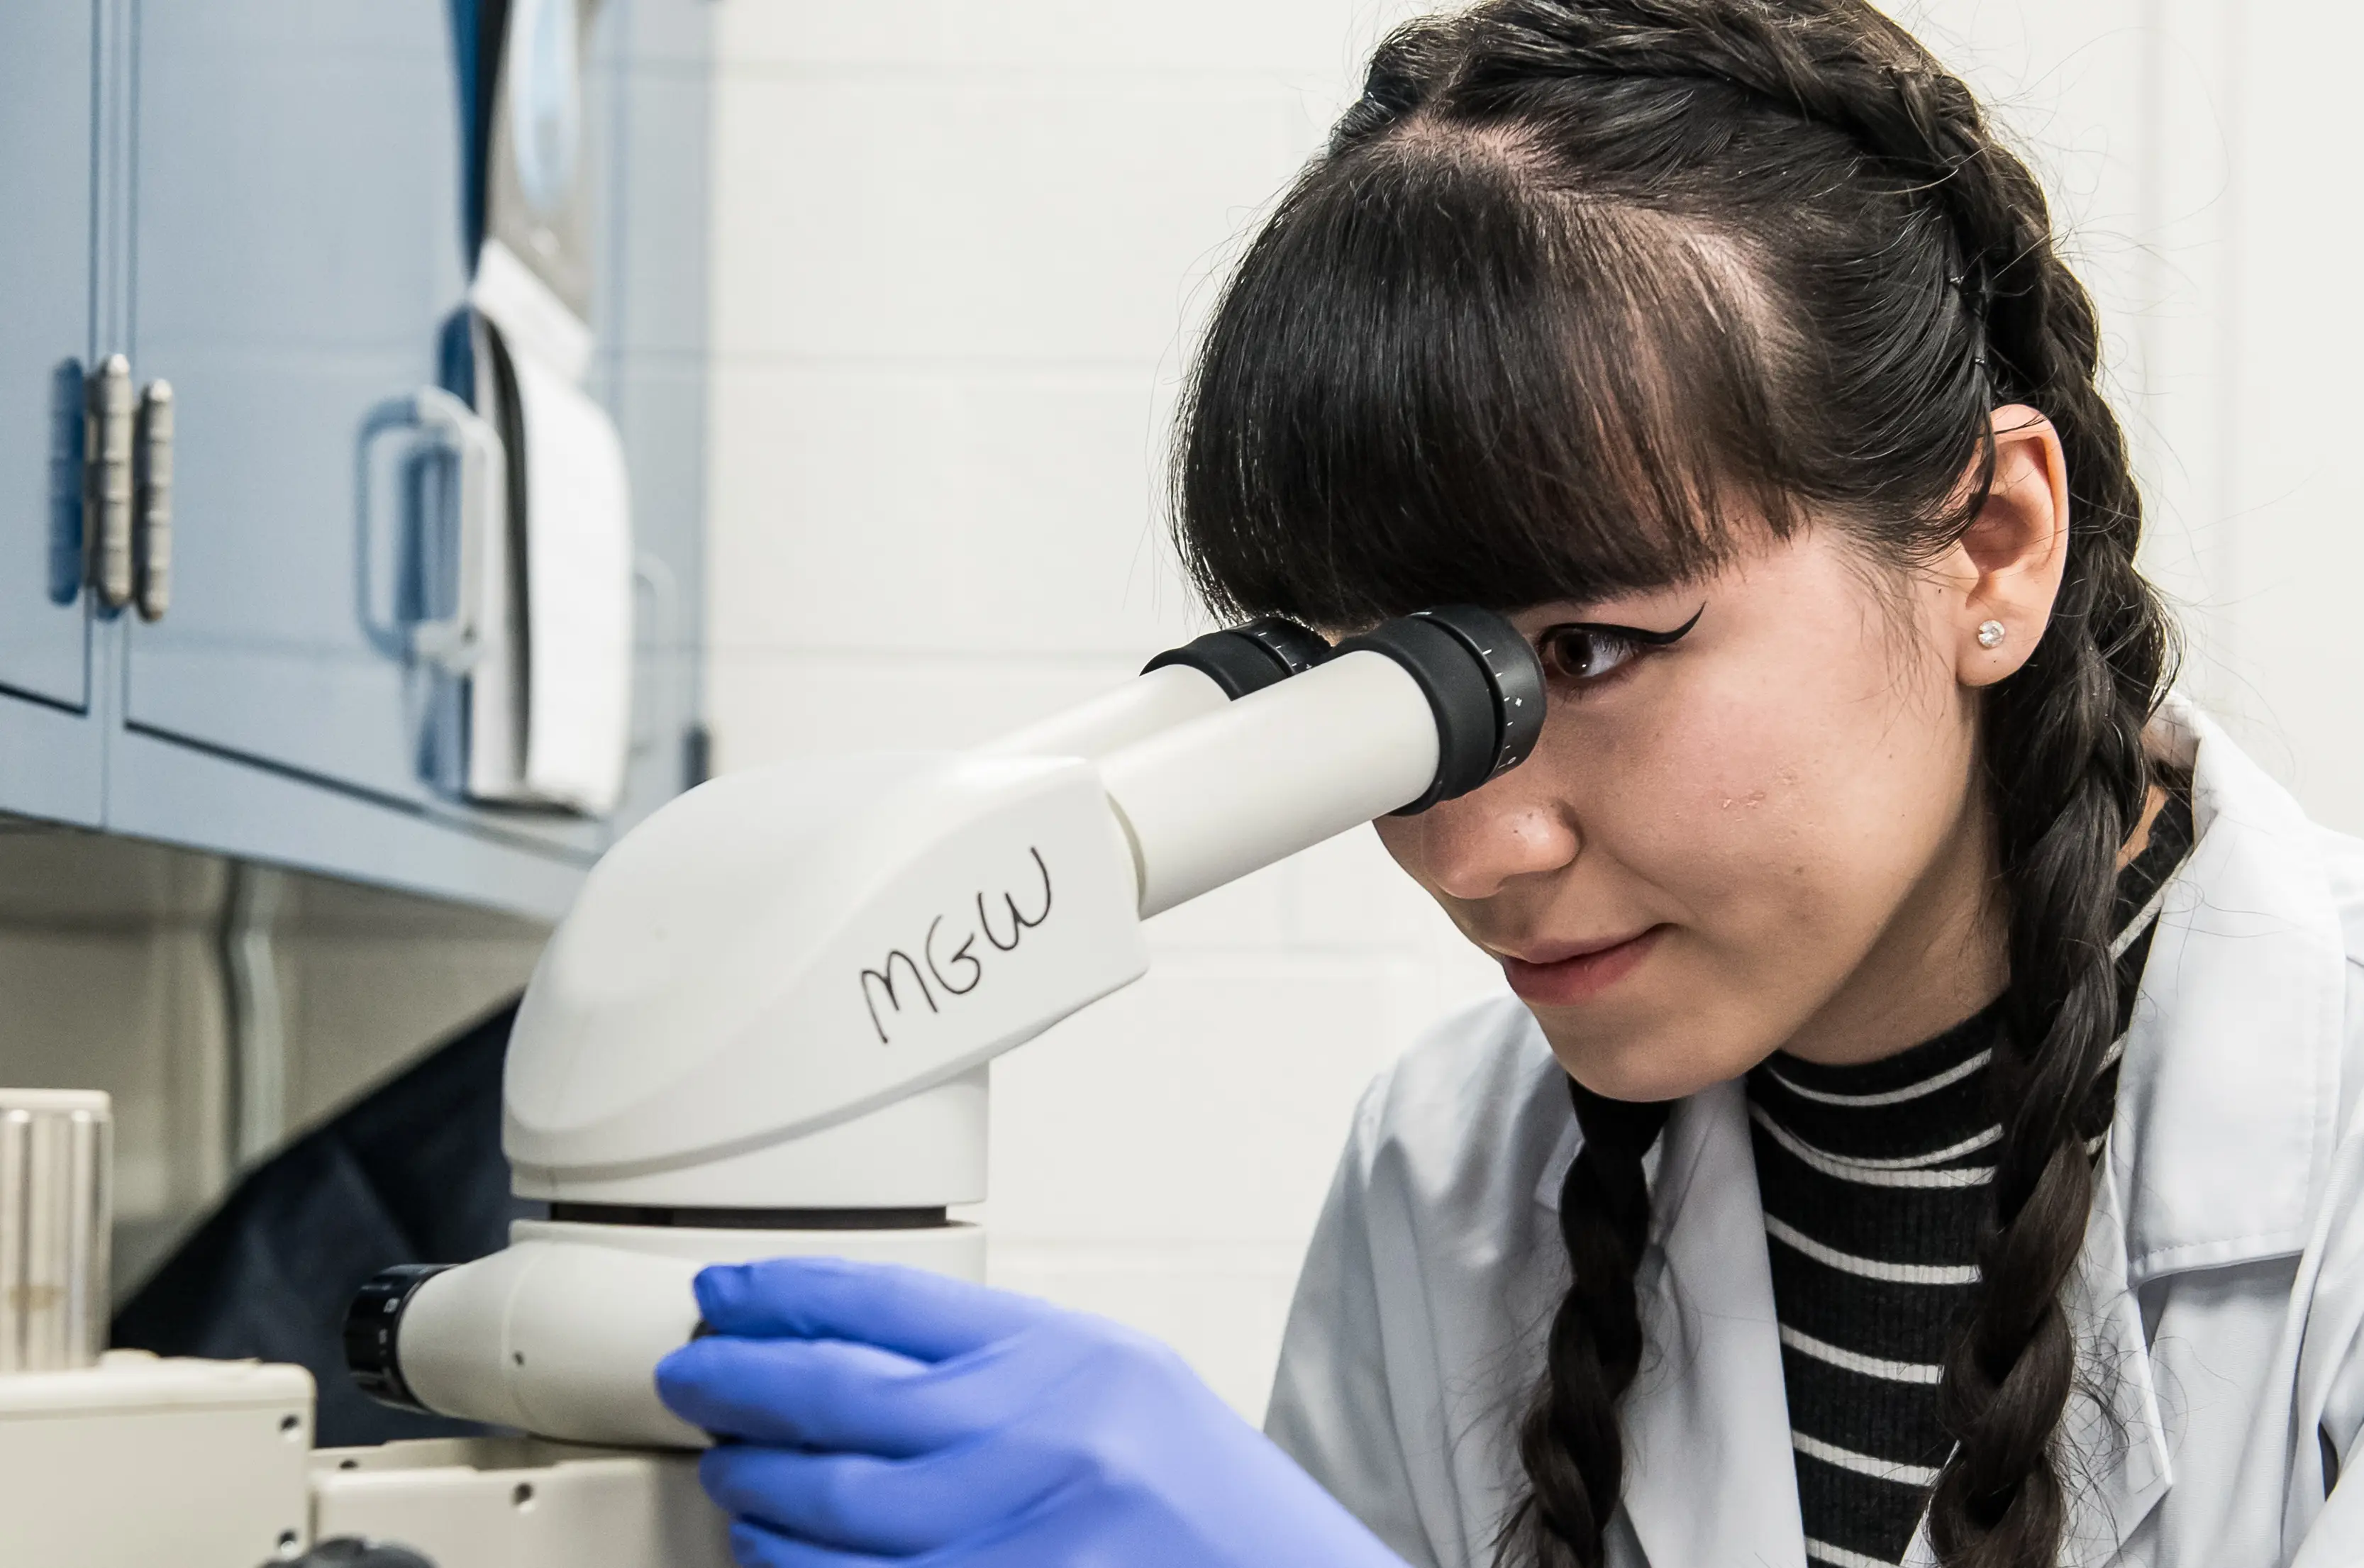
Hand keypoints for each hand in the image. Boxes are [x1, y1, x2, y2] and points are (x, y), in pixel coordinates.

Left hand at [655, 1257, 1408, 1567]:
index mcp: (1068, 1360)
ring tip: (727, 1468)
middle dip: (739, 1386)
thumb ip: (1002, 1362)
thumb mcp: (1118, 1383)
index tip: (724, 1293)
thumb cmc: (1207, 1493)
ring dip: (756, 1488)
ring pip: (832, 1508)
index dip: (787, 1293)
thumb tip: (855, 1349)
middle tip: (690, 1378)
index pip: (892, 1304)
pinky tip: (772, 1550)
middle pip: (839, 1399)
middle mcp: (1039, 1439)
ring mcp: (1018, 1534)